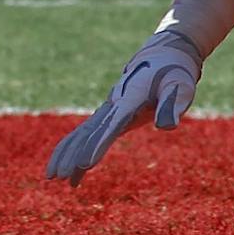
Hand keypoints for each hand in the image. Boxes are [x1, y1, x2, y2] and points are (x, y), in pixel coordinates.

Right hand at [44, 29, 203, 184]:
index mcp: (130, 99)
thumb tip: (166, 127)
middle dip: (72, 154)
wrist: (163, 57)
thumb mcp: (180, 88)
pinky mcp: (110, 115)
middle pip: (88, 132)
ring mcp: (109, 110)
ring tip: (52, 177)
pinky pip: (87, 135)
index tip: (84, 164)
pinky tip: (73, 173)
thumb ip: (171, 106)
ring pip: (81, 134)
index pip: (111, 126)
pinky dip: (76, 151)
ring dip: (66, 154)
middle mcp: (114, 105)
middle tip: (58, 176)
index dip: (97, 145)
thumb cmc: (174, 74)